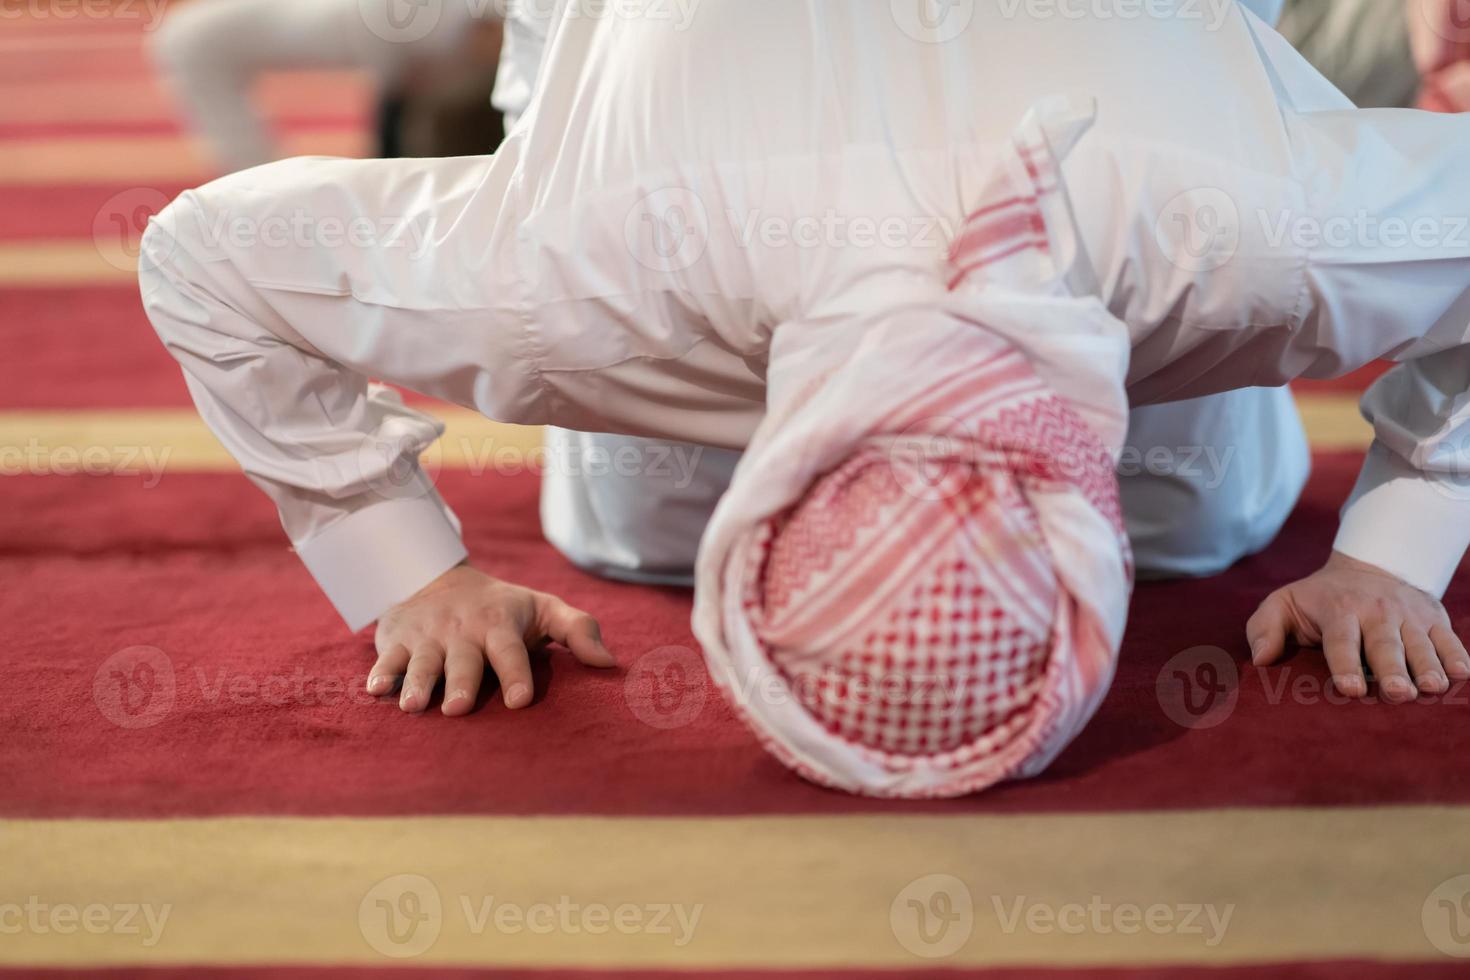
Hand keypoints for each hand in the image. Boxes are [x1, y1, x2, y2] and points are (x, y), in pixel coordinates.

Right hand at [367, 563, 615, 714]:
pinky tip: (376, 690)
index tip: (520, 700)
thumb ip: (579, 631)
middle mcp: (463, 631)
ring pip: (422, 662)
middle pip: (463, 660)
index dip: (516, 674)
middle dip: (461, 683)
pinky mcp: (396, 639)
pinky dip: (381, 672)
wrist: (438, 578)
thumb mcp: (544, 609)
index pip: (510, 650)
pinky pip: (387, 657)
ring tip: (414, 707)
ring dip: (417, 683)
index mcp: (500, 626)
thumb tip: (609, 664)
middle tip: (460, 708)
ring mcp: (428, 636)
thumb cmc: (503, 609)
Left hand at [1247, 551, 1469, 701]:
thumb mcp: (1284, 604)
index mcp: (1339, 610)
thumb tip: (1260, 659)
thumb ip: (1265, 628)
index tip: (1349, 689)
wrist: (1368, 568)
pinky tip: (1462, 674)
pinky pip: (1449, 638)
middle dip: (1391, 670)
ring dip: (1428, 666)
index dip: (1345, 664)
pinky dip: (1457, 655)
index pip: (1341, 640)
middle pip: (1385, 645)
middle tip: (1396, 693)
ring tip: (1432, 688)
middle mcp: (1377, 611)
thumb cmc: (1318, 600)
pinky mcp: (1434, 618)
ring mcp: (1409, 614)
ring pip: (1420, 644)